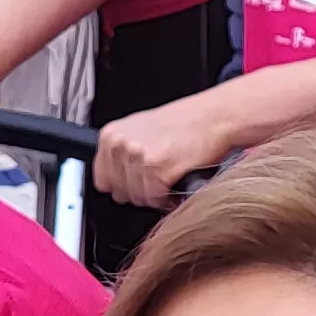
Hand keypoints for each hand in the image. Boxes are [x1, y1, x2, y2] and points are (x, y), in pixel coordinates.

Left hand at [96, 94, 234, 206]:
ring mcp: (138, 156)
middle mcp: (120, 144)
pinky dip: (168, 196)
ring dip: (156, 195)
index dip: (123, 186)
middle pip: (120, 193)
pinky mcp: (157, 169)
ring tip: (169, 177)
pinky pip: (155, 199)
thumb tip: (112, 179)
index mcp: (110, 135)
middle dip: (140, 192)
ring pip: (138, 198)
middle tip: (158, 178)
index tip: (138, 182)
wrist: (214, 117)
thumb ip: (121, 153)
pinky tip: (177, 179)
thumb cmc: (184, 123)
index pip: (102, 181)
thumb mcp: (140, 130)